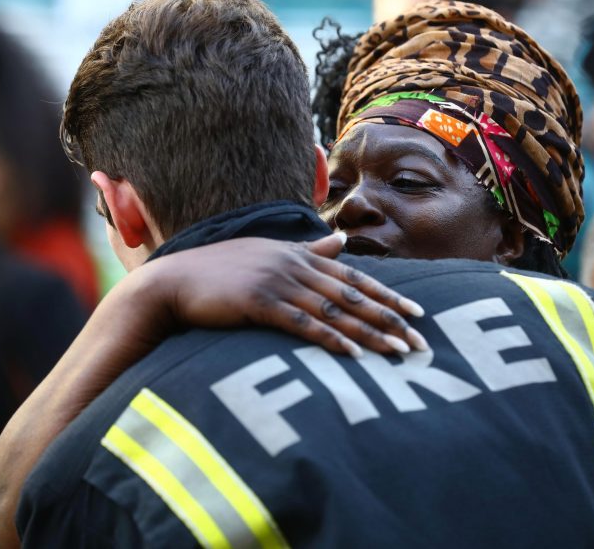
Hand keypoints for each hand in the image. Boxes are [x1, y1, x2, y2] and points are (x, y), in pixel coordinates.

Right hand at [141, 233, 427, 356]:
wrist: (173, 283)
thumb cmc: (220, 272)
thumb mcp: (268, 254)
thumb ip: (308, 250)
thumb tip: (340, 241)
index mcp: (298, 255)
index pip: (353, 277)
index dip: (387, 295)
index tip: (416, 312)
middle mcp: (294, 266)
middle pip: (352, 294)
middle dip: (389, 318)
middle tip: (420, 339)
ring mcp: (277, 283)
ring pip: (334, 310)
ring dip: (369, 332)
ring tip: (398, 351)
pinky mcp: (259, 302)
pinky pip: (302, 323)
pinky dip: (330, 338)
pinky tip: (352, 353)